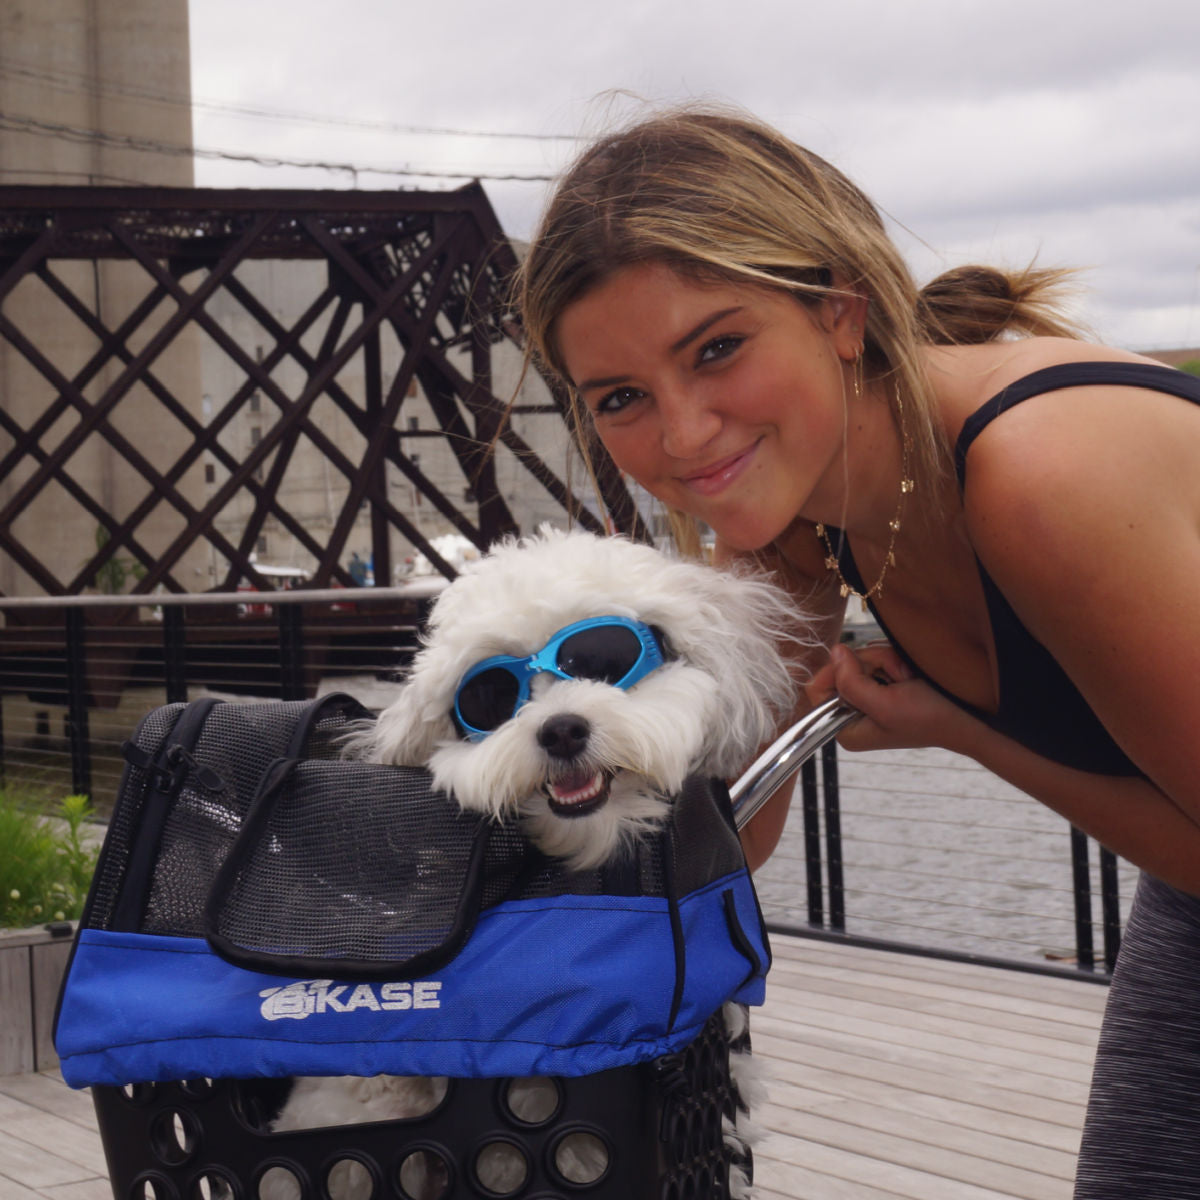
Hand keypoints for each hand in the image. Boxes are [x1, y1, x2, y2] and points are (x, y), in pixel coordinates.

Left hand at [805, 641, 972, 753]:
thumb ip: (852, 681)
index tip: (857, 664)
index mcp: (844, 728)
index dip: (834, 670)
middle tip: (896, 677)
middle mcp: (852, 714)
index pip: (817, 688)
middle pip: (840, 669)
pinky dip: (893, 661)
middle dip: (869, 665)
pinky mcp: (883, 686)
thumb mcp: (885, 704)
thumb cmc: (929, 718)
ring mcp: (868, 699)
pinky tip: (909, 675)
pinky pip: (876, 660)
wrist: (967, 720)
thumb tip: (835, 651)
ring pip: (860, 660)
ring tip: (906, 678)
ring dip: (885, 661)